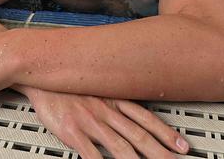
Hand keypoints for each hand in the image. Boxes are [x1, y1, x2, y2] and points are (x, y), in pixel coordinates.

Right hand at [20, 85, 188, 157]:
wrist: (40, 72)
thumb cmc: (68, 82)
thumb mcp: (97, 85)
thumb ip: (115, 100)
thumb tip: (133, 110)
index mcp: (115, 99)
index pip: (147, 119)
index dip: (167, 134)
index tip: (183, 146)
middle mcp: (107, 111)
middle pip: (139, 136)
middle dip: (161, 152)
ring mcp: (90, 121)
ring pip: (120, 146)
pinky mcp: (72, 131)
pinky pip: (90, 153)